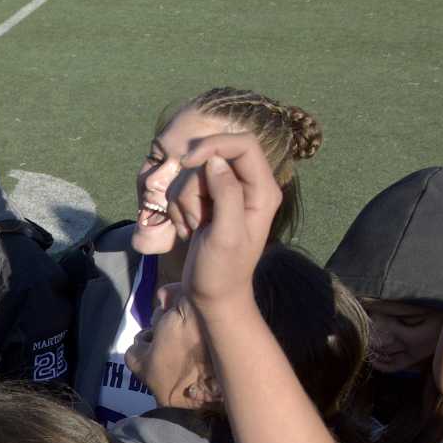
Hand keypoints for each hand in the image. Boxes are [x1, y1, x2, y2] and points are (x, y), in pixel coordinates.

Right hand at [168, 133, 282, 311]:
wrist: (209, 298)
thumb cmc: (222, 272)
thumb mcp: (227, 235)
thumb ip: (226, 193)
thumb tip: (214, 161)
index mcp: (263, 190)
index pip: (243, 145)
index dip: (214, 145)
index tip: (187, 162)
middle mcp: (247, 187)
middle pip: (212, 157)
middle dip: (194, 185)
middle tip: (197, 218)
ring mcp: (225, 194)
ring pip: (193, 175)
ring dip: (184, 202)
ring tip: (194, 228)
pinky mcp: (207, 203)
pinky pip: (183, 190)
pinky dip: (178, 209)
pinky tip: (188, 229)